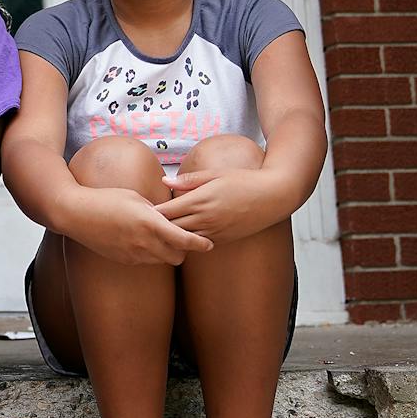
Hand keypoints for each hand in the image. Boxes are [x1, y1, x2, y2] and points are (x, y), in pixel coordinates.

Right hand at [61, 186, 211, 265]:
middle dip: (184, 250)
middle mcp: (144, 242)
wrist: (76, 214)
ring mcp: (133, 254)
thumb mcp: (135, 197)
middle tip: (184, 238)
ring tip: (162, 238)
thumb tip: (171, 216)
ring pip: (163, 261)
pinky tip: (143, 241)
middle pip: (178, 256)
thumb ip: (156, 210)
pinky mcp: (124, 260)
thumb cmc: (105, 199)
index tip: (209, 244)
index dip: (200, 244)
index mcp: (149, 222)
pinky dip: (151, 254)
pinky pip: (147, 262)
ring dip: (167, 253)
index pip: (184, 240)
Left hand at [157, 168, 290, 242]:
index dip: (153, 213)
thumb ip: (188, 180)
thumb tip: (165, 181)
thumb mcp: (215, 174)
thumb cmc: (244, 180)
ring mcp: (215, 232)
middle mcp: (206, 219)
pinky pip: (200, 243)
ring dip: (173, 236)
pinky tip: (182, 237)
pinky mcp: (224, 239)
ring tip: (159, 234)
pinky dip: (189, 241)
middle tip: (144, 225)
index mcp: (200, 201)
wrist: (273, 197)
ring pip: (185, 239)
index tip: (142, 211)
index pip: (167, 212)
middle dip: (158, 227)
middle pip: (172, 228)